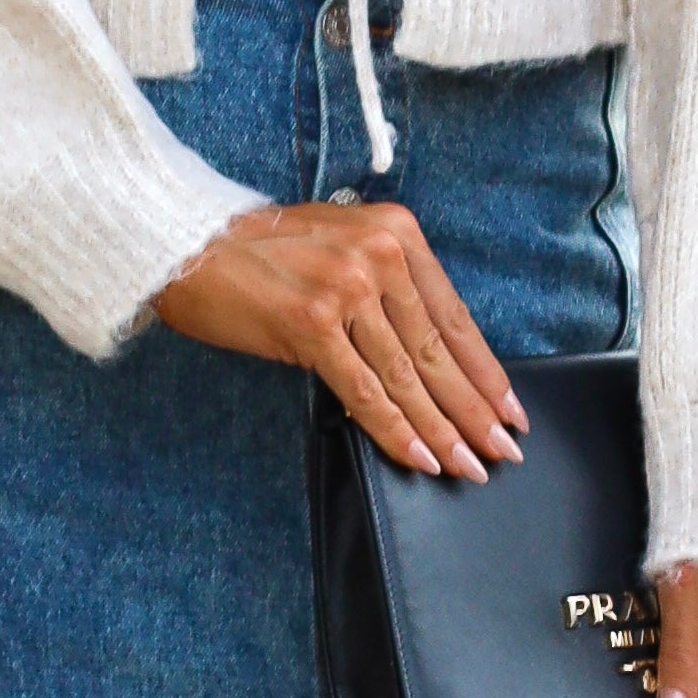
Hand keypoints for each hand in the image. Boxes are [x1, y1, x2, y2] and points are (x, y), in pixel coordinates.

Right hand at [155, 203, 526, 482]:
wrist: (188, 244)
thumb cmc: (261, 249)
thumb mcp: (341, 244)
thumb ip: (387, 283)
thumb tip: (426, 354)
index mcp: (396, 232)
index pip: (453, 315)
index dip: (485, 370)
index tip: (509, 409)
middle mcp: (379, 256)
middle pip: (438, 351)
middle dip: (475, 410)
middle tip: (504, 450)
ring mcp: (347, 290)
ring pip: (407, 377)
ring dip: (443, 430)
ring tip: (470, 465)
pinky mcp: (312, 326)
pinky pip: (364, 392)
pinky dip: (396, 430)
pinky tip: (421, 458)